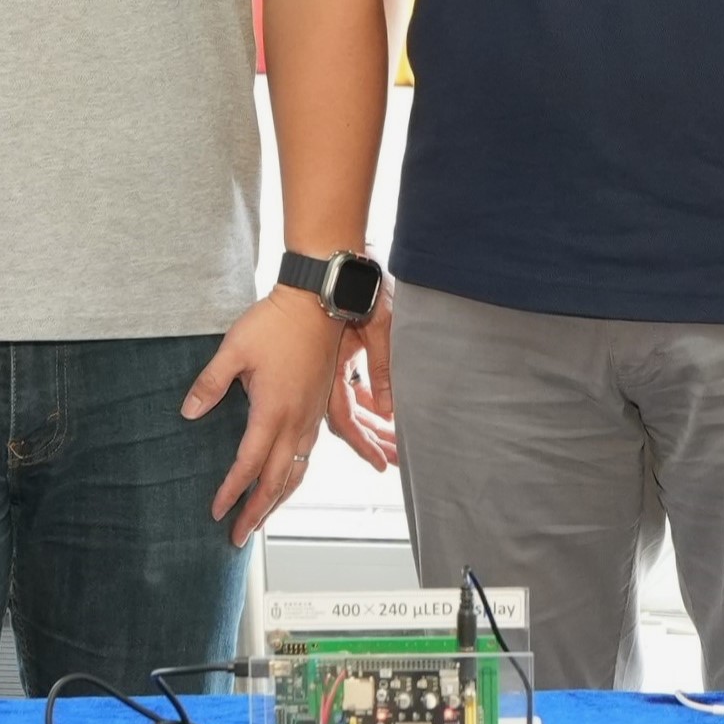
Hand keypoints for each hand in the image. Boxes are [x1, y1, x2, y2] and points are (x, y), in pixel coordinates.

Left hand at [187, 290, 342, 545]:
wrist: (318, 302)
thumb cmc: (276, 323)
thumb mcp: (233, 349)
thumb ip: (210, 384)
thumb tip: (188, 413)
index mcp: (273, 411)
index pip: (249, 465)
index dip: (231, 492)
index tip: (215, 512)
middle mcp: (297, 421)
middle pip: (277, 481)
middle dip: (257, 513)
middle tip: (239, 537)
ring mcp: (311, 417)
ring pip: (297, 472)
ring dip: (278, 500)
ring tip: (261, 519)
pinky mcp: (319, 408)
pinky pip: (308, 455)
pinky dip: (294, 477)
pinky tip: (285, 480)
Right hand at [328, 299, 397, 471]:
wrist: (340, 261)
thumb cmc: (360, 287)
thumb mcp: (381, 326)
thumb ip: (384, 368)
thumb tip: (389, 409)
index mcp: (330, 367)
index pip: (344, 418)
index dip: (362, 443)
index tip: (381, 462)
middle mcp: (326, 372)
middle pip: (348, 418)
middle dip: (372, 440)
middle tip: (396, 457)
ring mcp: (331, 366)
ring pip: (351, 406)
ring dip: (372, 425)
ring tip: (396, 443)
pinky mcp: (339, 358)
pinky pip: (353, 390)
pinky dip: (369, 404)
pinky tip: (384, 415)